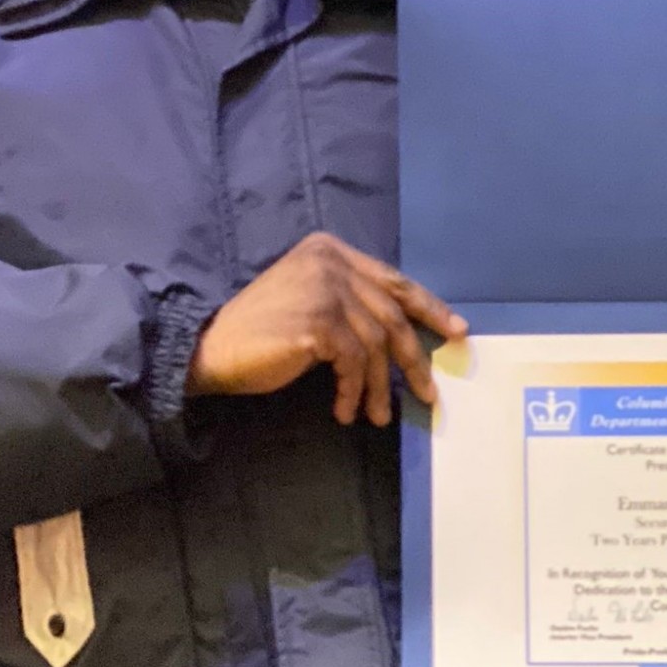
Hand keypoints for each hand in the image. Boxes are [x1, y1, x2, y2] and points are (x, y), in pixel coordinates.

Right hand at [186, 232, 467, 426]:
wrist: (210, 347)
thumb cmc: (262, 331)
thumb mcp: (311, 301)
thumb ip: (350, 302)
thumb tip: (402, 335)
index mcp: (330, 250)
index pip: (392, 279)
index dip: (428, 307)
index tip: (455, 332)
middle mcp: (330, 262)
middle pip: (391, 313)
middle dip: (415, 357)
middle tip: (429, 392)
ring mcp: (324, 289)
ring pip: (376, 344)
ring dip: (379, 387)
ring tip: (375, 415)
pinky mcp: (318, 322)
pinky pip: (354, 363)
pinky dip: (354, 391)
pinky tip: (345, 410)